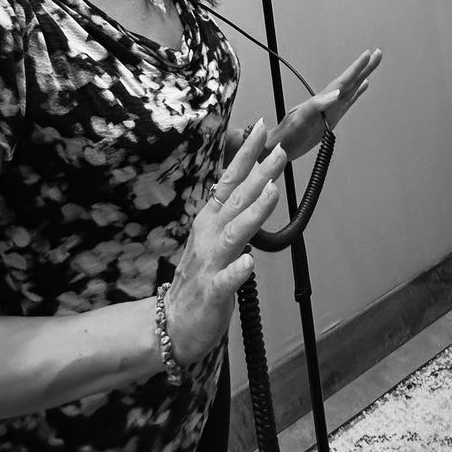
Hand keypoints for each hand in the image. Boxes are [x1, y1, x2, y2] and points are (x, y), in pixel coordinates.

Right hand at [164, 121, 285, 365]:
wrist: (172, 323)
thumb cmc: (200, 279)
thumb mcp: (214, 238)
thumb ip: (232, 213)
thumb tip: (256, 184)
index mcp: (210, 221)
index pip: (229, 180)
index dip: (245, 155)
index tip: (260, 128)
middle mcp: (209, 236)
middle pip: (236, 200)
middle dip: (258, 175)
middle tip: (279, 151)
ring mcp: (210, 264)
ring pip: (234, 235)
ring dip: (253, 213)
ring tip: (272, 191)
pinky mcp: (213, 293)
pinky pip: (226, 282)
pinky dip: (238, 271)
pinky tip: (250, 263)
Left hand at [269, 48, 382, 162]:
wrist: (279, 146)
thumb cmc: (286, 134)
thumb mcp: (300, 119)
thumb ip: (317, 105)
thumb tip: (336, 94)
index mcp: (322, 101)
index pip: (343, 81)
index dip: (356, 69)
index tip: (368, 55)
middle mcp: (328, 103)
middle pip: (350, 82)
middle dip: (364, 68)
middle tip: (378, 54)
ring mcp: (330, 110)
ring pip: (351, 90)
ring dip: (362, 78)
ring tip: (372, 66)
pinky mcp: (331, 119)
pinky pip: (347, 103)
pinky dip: (356, 94)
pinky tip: (361, 88)